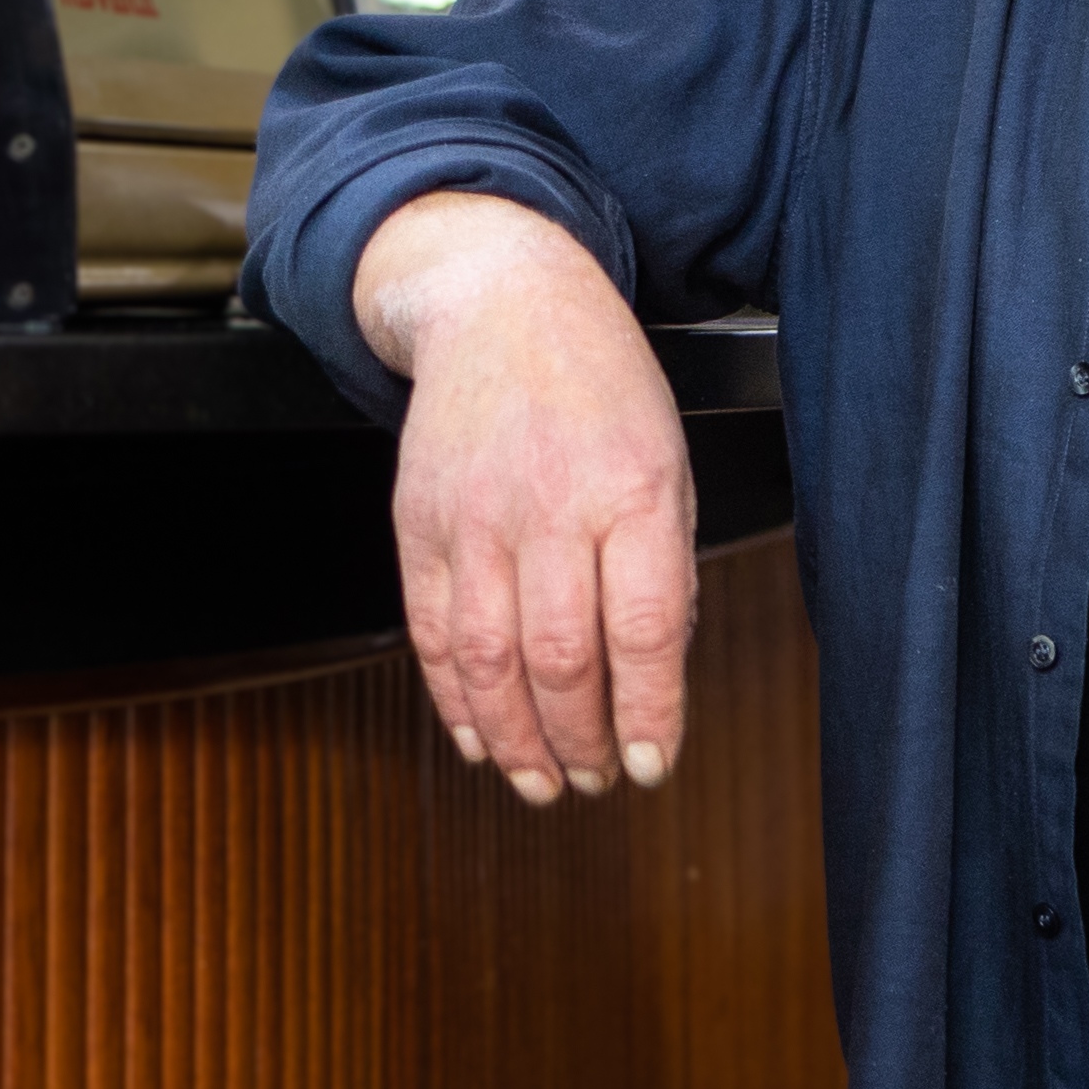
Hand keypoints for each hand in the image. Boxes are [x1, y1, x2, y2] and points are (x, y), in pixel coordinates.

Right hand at [356, 190, 696, 804]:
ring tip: (541, 782)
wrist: (501, 306)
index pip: (643, 628)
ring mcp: (475, 517)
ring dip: (516, 738)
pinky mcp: (419, 525)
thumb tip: (657, 675)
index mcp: (632, 491)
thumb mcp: (669, 463)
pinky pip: (433, 632)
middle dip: (580, 741)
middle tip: (598, 781)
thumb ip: (665, 567)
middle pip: (561, 657)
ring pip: (488, 658)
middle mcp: (550, 506)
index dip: (647, 712)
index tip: (652, 765)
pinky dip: (454, 699)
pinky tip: (480, 738)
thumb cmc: (601, 389)